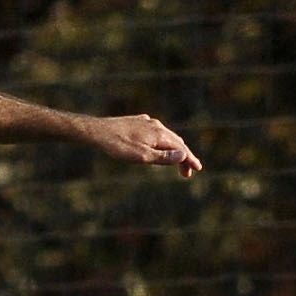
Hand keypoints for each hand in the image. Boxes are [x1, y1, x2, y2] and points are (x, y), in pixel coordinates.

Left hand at [86, 114, 202, 177]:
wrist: (97, 131)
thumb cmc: (118, 146)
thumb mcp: (141, 156)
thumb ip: (163, 157)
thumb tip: (184, 155)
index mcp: (160, 134)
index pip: (181, 148)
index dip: (190, 159)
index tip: (198, 169)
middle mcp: (156, 125)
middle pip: (176, 141)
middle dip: (183, 156)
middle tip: (188, 172)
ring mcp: (146, 123)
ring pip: (166, 135)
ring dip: (173, 148)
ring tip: (177, 159)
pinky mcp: (137, 122)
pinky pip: (155, 131)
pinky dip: (162, 140)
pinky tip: (157, 143)